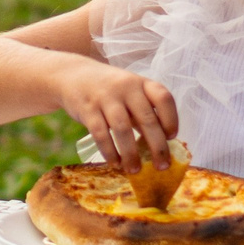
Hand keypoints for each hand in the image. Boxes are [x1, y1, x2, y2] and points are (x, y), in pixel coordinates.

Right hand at [55, 61, 177, 173]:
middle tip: (162, 166)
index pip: (164, 98)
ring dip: (131, 154)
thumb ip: (143, 112)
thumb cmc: (109, 89)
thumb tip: (159, 145)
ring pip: (123, 129)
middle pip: (147, 119)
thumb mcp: (129, 92)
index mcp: (141, 83)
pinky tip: (115, 163)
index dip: (171, 119)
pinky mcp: (87, 109)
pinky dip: (109, 152)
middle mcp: (126, 87)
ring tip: (135, 170)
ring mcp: (105, 97)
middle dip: (157, 146)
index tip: (171, 137)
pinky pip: (101, 134)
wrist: (72, 74)